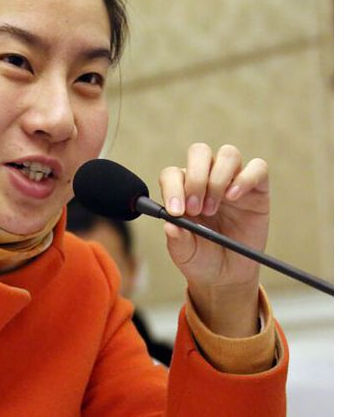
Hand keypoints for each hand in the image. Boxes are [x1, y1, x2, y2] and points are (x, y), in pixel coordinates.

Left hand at [158, 143, 268, 336]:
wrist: (227, 275)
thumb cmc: (201, 257)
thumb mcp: (184, 253)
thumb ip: (176, 239)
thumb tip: (169, 225)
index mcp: (182, 190)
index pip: (173, 174)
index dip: (172, 187)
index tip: (176, 211)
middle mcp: (206, 179)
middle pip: (199, 152)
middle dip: (196, 177)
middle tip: (195, 209)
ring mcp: (232, 181)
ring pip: (228, 154)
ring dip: (218, 179)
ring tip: (213, 209)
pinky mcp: (257, 189)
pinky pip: (258, 168)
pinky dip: (246, 178)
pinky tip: (234, 197)